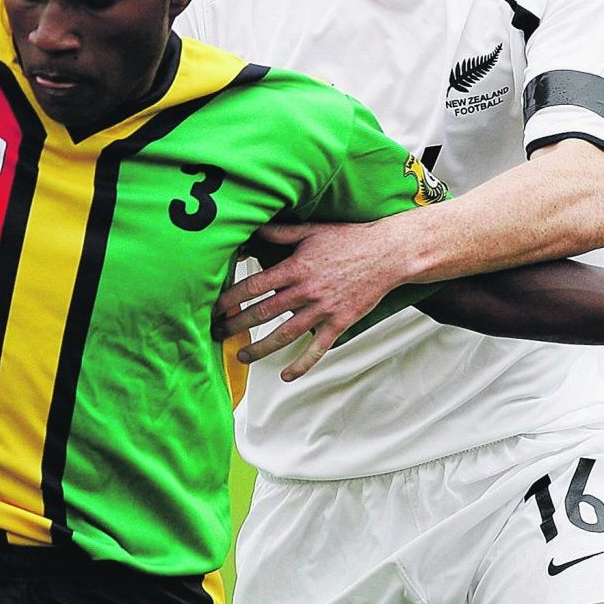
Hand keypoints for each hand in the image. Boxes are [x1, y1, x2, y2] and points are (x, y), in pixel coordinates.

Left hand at [215, 219, 418, 381]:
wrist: (388, 254)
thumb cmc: (349, 239)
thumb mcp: (311, 231)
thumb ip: (281, 233)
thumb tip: (253, 228)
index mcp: (295, 268)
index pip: (254, 286)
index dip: (231, 298)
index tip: (215, 308)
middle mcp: (305, 291)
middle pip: (263, 313)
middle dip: (236, 325)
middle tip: (218, 333)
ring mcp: (322, 310)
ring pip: (284, 335)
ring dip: (260, 348)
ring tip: (242, 357)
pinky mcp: (339, 323)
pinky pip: (317, 349)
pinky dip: (301, 364)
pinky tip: (286, 375)